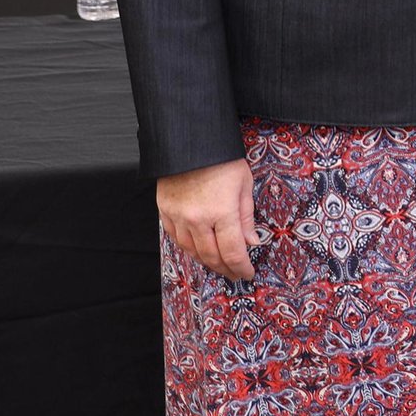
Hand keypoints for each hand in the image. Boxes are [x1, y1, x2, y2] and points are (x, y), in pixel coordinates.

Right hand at [157, 157, 258, 280]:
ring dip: (207, 261)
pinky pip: (176, 238)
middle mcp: (197, 219)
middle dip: (225, 269)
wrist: (190, 142)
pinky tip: (198, 250)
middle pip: (211, 256)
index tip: (247, 273)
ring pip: (192, 251)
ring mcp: (178, 217)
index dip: (241, 267)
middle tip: (234, 274)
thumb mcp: (244, 184)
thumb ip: (246, 217)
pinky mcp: (165, 211)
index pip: (233, 252)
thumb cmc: (222, 159)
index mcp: (222, 212)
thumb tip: (251, 243)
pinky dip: (189, 248)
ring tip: (219, 264)